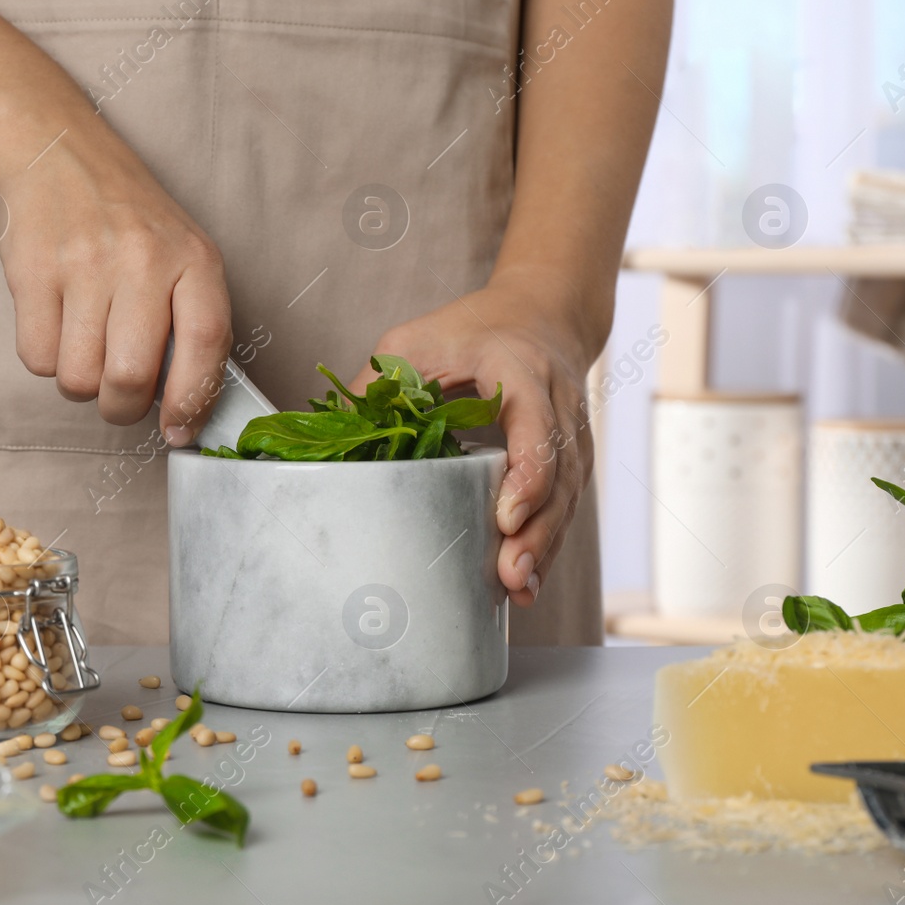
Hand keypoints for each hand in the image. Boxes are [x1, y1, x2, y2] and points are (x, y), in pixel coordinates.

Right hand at [0, 126, 232, 442]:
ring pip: (78, 378)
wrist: (55, 150)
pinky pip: (37, 359)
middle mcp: (143, 259)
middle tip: (119, 396)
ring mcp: (84, 264)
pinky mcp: (32, 272)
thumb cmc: (128, 216)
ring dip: (80, 384)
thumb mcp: (182, 252)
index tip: (178, 431)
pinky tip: (57, 326)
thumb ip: (192, 321)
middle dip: (122, 406)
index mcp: (193, 258)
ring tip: (86, 348)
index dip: (192, 401)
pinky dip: (46, 359)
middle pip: (131, 377)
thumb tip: (186, 410)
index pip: (206, 344)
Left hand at [350, 280, 595, 606]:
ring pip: (567, 497)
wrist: (542, 315)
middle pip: (558, 475)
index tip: (506, 517)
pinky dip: (547, 545)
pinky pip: (564, 506)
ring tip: (518, 590)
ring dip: (544, 548)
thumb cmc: (475, 329)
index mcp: (520, 370)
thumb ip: (377, 385)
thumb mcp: (416, 341)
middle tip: (510, 575)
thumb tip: (333, 439)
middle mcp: (557, 405)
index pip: (533, 426)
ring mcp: (571, 435)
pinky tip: (526, 584)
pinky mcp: (571, 459)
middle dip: (536, 530)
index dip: (526, 474)